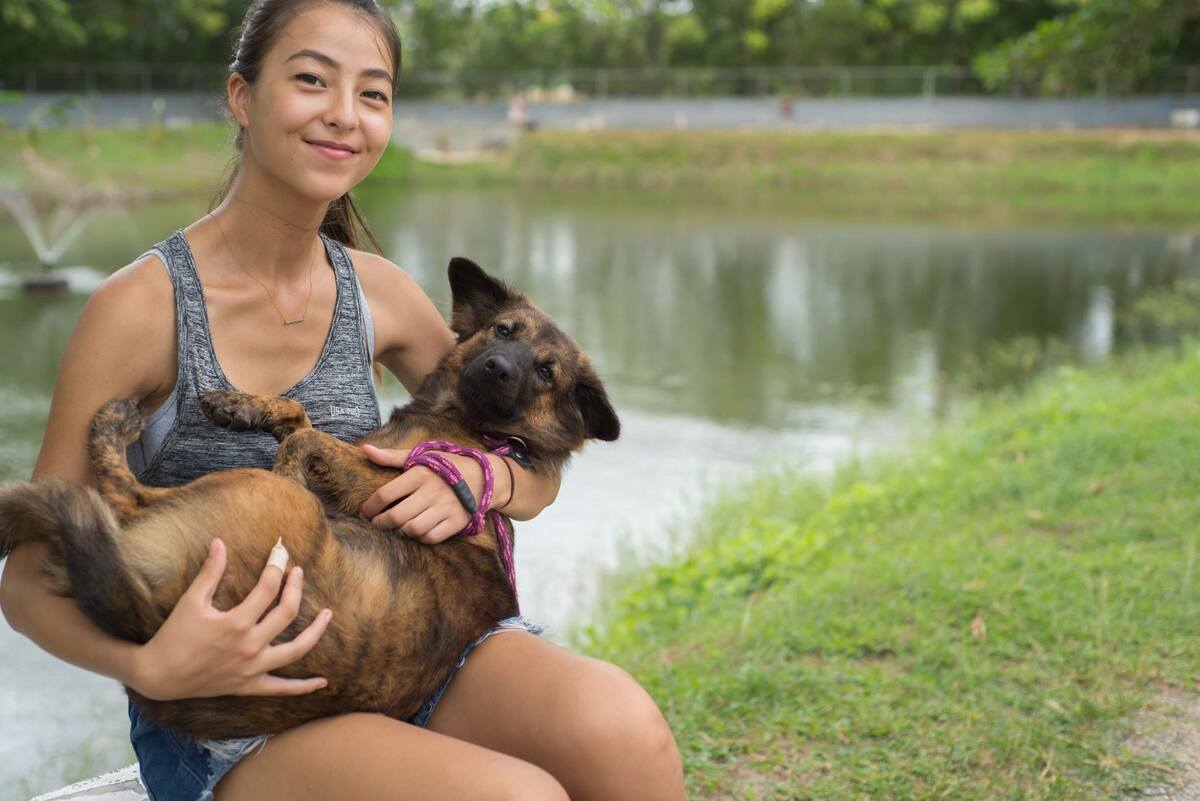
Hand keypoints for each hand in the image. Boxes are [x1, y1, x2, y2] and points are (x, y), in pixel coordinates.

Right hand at [128, 538, 331, 701]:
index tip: (281, 552)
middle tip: (298, 573)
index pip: (268, 588)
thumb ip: (210, 572)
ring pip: (296, 650)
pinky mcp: (249, 685)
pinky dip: (303, 687)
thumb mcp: (190, 601)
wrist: (158, 675)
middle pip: (287, 612)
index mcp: (237, 623)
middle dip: (295, 588)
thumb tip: (219, 541)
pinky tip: (323, 682)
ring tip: (327, 615)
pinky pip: (282, 689)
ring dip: (315, 632)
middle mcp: (250, 646)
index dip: (277, 566)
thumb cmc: (174, 635)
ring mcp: (252, 668)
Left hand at [360, 443, 484, 543]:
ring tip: (395, 528)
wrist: (485, 477)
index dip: (370, 507)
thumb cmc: (447, 466)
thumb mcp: (422, 456)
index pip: (385, 495)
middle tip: (376, 524)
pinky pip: (431, 537)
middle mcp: (432, 492)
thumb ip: (392, 456)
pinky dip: (420, 537)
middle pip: (395, 516)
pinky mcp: (456, 522)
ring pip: (412, 529)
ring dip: (399, 532)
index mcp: (419, 474)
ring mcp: (445, 508)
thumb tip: (365, 449)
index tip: (365, 512)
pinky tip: (416, 531)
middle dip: (380, 524)